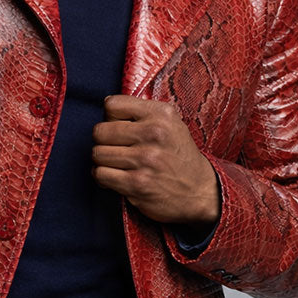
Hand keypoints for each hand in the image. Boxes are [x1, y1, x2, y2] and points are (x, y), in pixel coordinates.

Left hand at [91, 94, 219, 226]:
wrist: (199, 191)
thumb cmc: (178, 155)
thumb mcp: (170, 123)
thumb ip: (141, 111)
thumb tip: (105, 107)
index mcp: (160, 114)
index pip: (112, 105)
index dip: (110, 118)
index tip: (120, 128)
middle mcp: (154, 133)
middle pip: (100, 131)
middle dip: (103, 141)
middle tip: (116, 149)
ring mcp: (145, 159)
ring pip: (97, 154)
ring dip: (103, 161)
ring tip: (117, 164)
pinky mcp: (137, 183)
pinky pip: (100, 174)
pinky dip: (103, 177)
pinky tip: (115, 177)